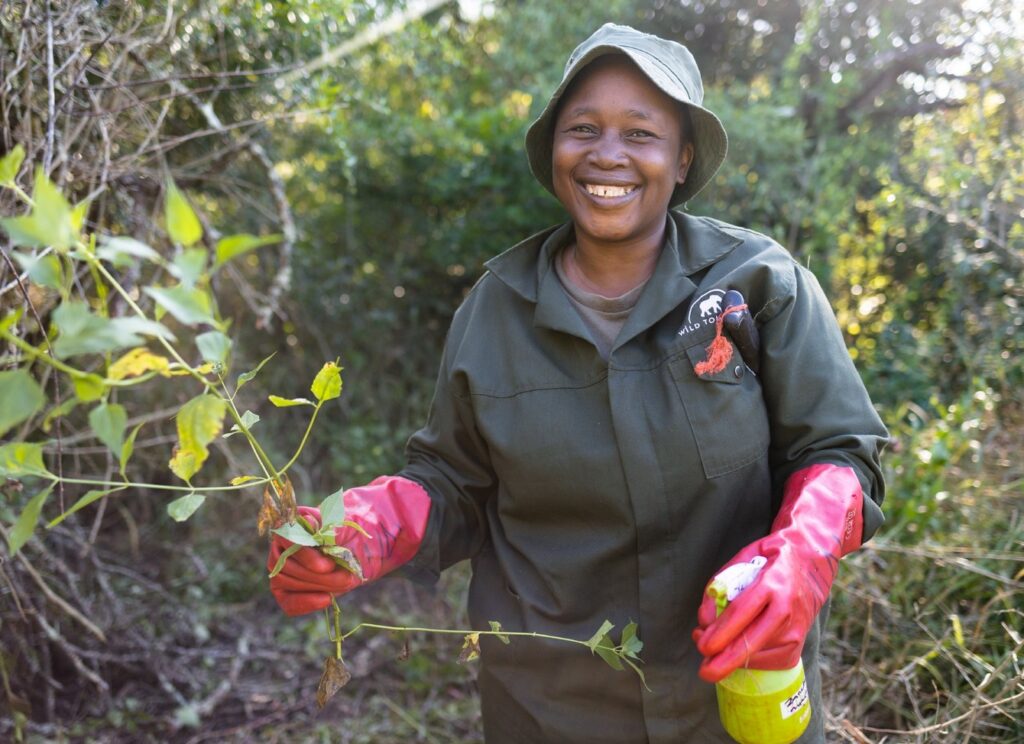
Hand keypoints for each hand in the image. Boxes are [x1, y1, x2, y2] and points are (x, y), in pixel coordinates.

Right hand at [268, 476, 430, 616]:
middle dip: (319, 577)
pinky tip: (327, 599)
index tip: (328, 566)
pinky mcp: (285, 591)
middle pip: (286, 566)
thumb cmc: (349, 534)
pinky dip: (306, 604)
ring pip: (287, 583)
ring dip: (319, 587)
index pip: (285, 538)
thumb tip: (313, 529)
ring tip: (345, 582)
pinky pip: (288, 603)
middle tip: (346, 577)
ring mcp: (280, 569)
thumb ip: (332, 529)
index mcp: (292, 523)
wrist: (357, 549)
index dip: (305, 555)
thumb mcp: (347, 527)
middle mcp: (280, 546)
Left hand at [692, 464, 863, 681]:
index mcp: (771, 583)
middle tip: (704, 672)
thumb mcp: (743, 558)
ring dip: (732, 658)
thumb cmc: (770, 558)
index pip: (742, 613)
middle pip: (752, 643)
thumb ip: (721, 583)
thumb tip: (704, 619)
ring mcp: (796, 629)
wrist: (812, 561)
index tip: (703, 646)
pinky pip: (771, 662)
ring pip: (759, 656)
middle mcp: (786, 609)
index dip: (721, 633)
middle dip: (725, 662)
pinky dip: (751, 662)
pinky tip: (738, 652)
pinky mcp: (800, 643)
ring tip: (713, 648)